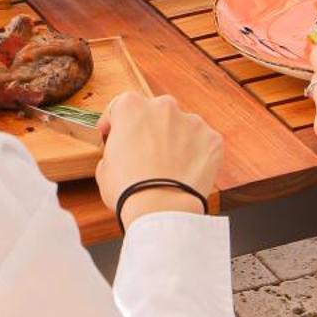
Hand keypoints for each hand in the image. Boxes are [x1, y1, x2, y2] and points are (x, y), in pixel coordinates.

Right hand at [95, 92, 222, 224]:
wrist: (161, 210)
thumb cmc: (129, 190)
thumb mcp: (104, 168)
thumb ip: (114, 150)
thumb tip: (122, 154)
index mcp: (132, 107)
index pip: (122, 106)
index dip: (116, 122)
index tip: (115, 134)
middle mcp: (164, 106)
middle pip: (155, 113)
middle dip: (150, 129)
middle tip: (146, 155)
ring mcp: (192, 121)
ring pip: (182, 126)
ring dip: (176, 140)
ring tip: (170, 168)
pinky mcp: (212, 139)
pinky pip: (203, 143)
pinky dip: (197, 154)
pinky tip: (187, 172)